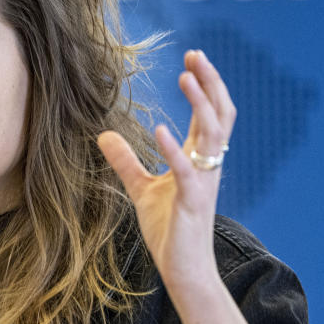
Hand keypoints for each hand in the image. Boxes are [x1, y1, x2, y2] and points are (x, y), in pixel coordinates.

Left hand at [98, 50, 235, 288]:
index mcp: (199, 160)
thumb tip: (103, 134)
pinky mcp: (192, 204)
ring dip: (200, 105)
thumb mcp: (141, 189)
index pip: (210, 113)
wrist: (182, 269)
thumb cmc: (169, 230)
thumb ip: (126, 161)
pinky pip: (189, 172)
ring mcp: (203, 183)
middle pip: (220, 115)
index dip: (205, 84)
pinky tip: (161, 131)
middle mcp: (207, 166)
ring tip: (184, 78)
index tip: (192, 57)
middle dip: (211, 83)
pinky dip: (176, 149)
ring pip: (212, 135)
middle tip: (197, 54)